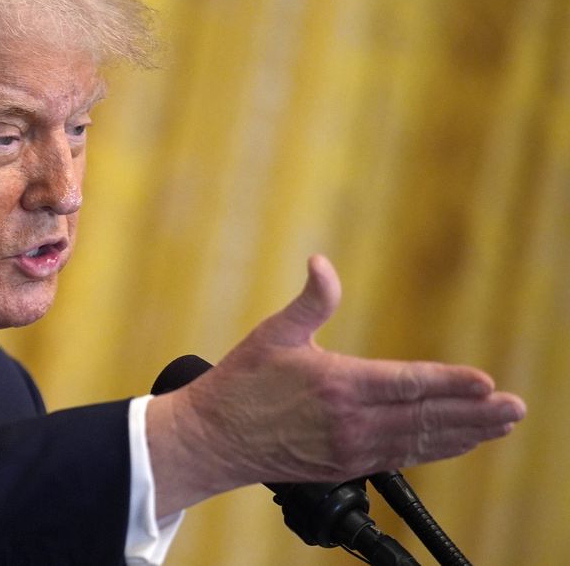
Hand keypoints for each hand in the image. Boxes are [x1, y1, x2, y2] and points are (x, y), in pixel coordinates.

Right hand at [146, 255, 525, 515]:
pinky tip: (458, 443)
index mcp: (336, 384)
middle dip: (475, 414)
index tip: (486, 381)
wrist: (213, 438)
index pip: (407, 384)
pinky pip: (403, 457)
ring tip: (500, 426)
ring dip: (466, 435)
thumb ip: (310, 300)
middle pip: (425, 418)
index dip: (450, 383)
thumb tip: (322, 263)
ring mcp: (350, 448)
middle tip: (515, 408)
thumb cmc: (240, 383)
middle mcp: (349, 421)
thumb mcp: (273, 333)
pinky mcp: (347, 465)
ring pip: (420, 442)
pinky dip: (436, 450)